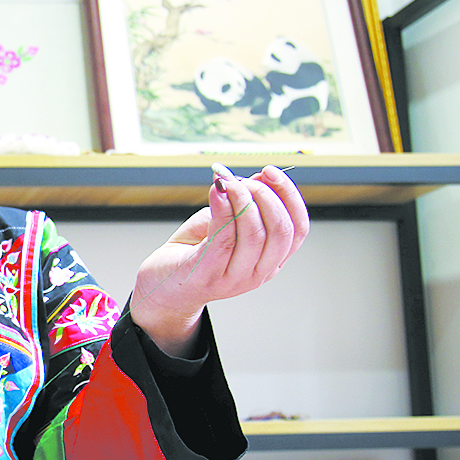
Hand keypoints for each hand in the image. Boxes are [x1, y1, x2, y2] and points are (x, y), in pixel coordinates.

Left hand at [129, 163, 308, 356]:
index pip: (298, 229)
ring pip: (255, 235)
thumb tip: (259, 177)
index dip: (289, 196)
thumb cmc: (192, 255)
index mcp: (270, 262)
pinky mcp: (207, 274)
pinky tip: (217, 192)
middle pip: (281, 231)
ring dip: (243, 200)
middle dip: (266, 196)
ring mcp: (234, 278)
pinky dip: (223, 210)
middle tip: (243, 179)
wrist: (161, 288)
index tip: (271, 171)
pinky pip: (223, 239)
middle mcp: (257, 274)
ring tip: (227, 182)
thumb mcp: (224, 225)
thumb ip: (243, 204)